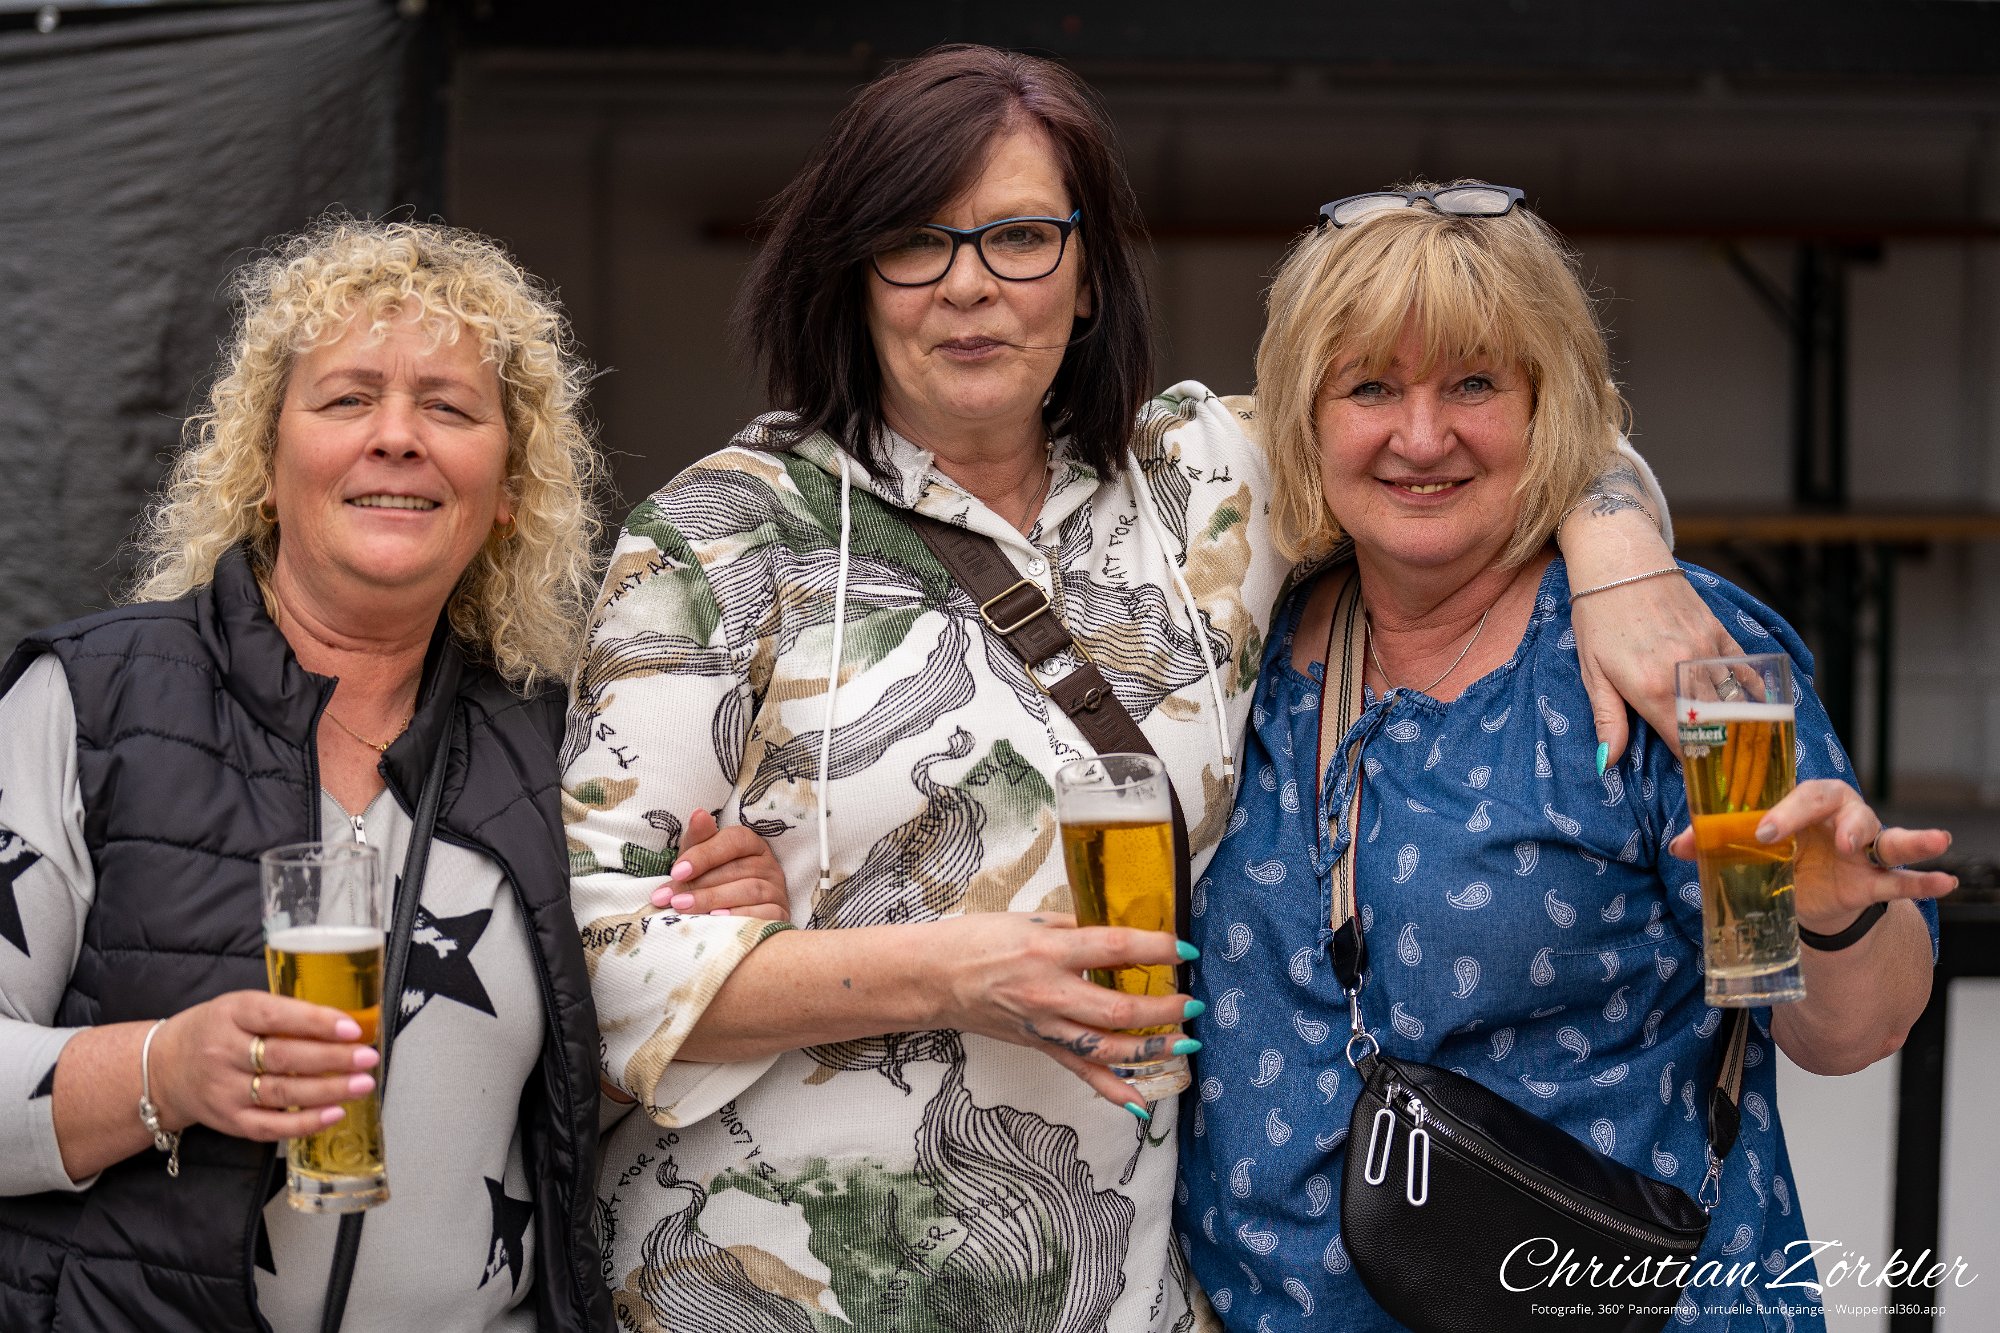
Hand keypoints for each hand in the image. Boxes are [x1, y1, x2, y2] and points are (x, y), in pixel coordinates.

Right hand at [152, 991, 377, 1141]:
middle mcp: (223, 1052)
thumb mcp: (241, 1007)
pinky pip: (271, 1127)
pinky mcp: (228, 1121)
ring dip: (328, 1090)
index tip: (352, 1028)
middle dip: (332, 1059)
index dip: (316, 1022)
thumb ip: (284, 1013)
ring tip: (362, 1084)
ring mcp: (224, 1090)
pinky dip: (306, 1123)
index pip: (276, 1015)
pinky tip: (335, 1113)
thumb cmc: (216, 1031)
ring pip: (282, 1093)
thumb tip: (345, 1023)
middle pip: (284, 1057)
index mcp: (231, 1014)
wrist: (165, 1068)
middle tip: (367, 1057)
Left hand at [647, 808, 790, 921]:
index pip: (734, 840)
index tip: (677, 871)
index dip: (705, 855)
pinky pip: (764, 913)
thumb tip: (698, 813)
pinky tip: (716, 918)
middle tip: (671, 898)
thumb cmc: (711, 884)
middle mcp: (769, 865)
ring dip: (713, 898)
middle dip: (700, 884)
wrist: (728, 921)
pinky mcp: (780, 914)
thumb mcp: (700, 862)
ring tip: (684, 907)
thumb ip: (698, 840)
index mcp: (751, 844)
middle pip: (737, 869)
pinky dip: (739, 914)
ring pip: (749, 889)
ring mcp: (777, 890)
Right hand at [927, 911, 1194, 1106]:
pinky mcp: (1040, 1046)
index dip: (1157, 948)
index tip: (1186, 949)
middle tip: (1192, 1003)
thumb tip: (1118, 930)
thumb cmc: (977, 941)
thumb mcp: (1029, 919)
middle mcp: (1050, 993)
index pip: (1115, 948)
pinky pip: (1081, 1072)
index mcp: (1049, 950)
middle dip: (1162, 1008)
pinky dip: (1111, 1090)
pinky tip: (1140, 1103)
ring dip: (1151, 1049)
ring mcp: (1046, 1026)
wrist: (934, 979)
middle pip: (1118, 1008)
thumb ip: (1075, 926)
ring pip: (1107, 1048)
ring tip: (1185, 1043)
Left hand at [1572, 570, 1739, 767]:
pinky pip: (1744, 672)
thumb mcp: (1592, 671)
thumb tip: (1608, 763)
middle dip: (1720, 755)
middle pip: (1715, 729)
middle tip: (1725, 778)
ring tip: (1742, 755)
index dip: (1693, 769)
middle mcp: (1687, 672)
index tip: (1697, 787)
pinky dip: (1751, 694)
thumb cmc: (1597, 617)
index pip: (1684, 744)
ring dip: (1738, 730)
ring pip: (1734, 703)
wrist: (1620, 560)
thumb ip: (1607, 719)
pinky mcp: (1720, 633)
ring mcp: (1709, 651)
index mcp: (1653, 688)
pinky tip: (1756, 712)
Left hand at [1667, 779, 1955, 932]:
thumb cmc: (1774, 853)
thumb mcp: (1745, 848)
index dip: (1785, 813)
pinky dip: (1925, 881)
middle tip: (1839, 843)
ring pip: (1889, 838)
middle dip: (1844, 823)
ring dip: (1909, 841)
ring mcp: (1863, 850)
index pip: (1799, 796)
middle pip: (1846, 808)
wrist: (1799, 892)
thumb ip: (1715, 842)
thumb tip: (1678, 845)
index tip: (1763, 833)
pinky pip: (1904, 879)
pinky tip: (1947, 881)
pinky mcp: (1875, 882)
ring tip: (1933, 840)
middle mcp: (1839, 819)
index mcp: (1804, 804)